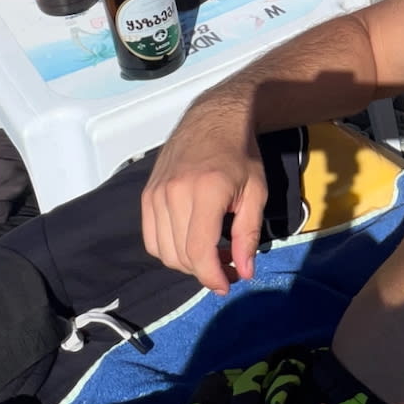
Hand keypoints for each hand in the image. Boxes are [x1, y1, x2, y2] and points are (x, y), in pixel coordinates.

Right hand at [141, 100, 265, 293]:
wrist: (213, 118)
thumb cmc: (240, 154)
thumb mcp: (256, 193)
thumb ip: (248, 236)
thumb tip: (243, 273)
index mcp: (205, 191)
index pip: (198, 251)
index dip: (211, 277)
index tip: (227, 285)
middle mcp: (174, 193)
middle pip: (180, 256)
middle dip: (205, 271)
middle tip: (228, 265)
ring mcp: (155, 193)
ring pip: (164, 251)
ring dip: (187, 263)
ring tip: (212, 253)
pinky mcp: (146, 194)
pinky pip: (151, 238)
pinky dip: (169, 250)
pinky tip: (190, 242)